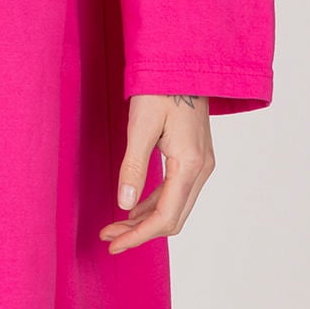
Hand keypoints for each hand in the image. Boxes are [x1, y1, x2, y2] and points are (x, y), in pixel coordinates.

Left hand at [100, 94, 214, 254]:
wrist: (184, 64)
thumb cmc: (161, 89)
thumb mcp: (140, 126)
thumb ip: (133, 167)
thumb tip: (124, 205)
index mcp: (190, 164)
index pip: (165, 217)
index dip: (138, 236)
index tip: (113, 244)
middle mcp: (202, 170)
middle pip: (172, 218)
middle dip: (140, 232)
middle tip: (108, 235)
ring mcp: (201, 164)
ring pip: (175, 207)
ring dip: (146, 221)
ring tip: (115, 225)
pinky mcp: (195, 158)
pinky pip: (176, 192)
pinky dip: (154, 205)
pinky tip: (134, 207)